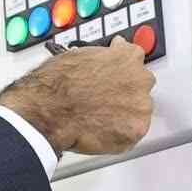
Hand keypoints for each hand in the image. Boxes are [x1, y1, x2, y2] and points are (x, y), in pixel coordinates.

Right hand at [0, 39, 155, 156]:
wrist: (50, 111)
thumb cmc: (58, 84)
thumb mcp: (78, 55)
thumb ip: (100, 57)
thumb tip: (100, 61)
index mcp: (128, 57)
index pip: (135, 58)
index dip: (121, 68)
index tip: (114, 74)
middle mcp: (140, 80)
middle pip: (141, 86)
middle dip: (125, 92)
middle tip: (103, 99)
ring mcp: (140, 107)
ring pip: (138, 112)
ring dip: (124, 114)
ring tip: (99, 117)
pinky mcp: (135, 132)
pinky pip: (131, 134)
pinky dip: (119, 135)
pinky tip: (101, 130)